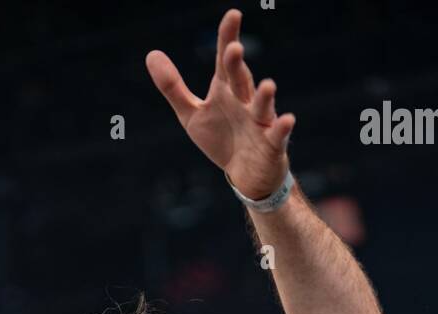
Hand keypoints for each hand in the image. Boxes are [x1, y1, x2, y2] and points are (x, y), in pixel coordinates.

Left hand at [146, 8, 294, 202]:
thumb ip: (173, 88)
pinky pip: (278, 134)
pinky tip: (286, 120)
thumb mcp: (191, 115)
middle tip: (233, 48)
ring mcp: (260, 121)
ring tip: (268, 85)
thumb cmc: (222, 139)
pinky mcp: (271, 143)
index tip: (233, 15)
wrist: (247, 175)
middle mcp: (245, 101)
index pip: (225, 61)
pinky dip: (282, 128)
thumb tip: (151, 54)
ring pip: (263, 105)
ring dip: (265, 96)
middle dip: (237, 65)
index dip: (228, 37)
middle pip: (241, 79)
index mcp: (226, 91)